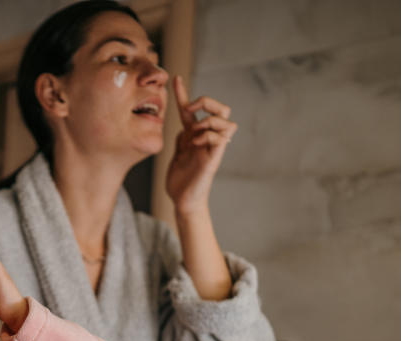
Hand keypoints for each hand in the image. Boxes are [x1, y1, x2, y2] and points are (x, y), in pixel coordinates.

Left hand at [165, 75, 237, 216]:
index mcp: (195, 136)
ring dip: (209, 120)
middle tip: (192, 110)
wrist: (182, 201)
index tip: (174, 79)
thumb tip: (184, 127)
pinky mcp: (215, 159)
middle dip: (208, 102)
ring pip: (226, 121)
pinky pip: (221, 138)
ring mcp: (213, 148)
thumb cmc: (180, 181)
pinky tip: (195, 143)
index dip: (183, 93)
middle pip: (222, 109)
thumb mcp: (177, 154)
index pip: (191, 110)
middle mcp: (207, 139)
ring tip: (194, 132)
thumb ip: (181, 139)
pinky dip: (208, 135)